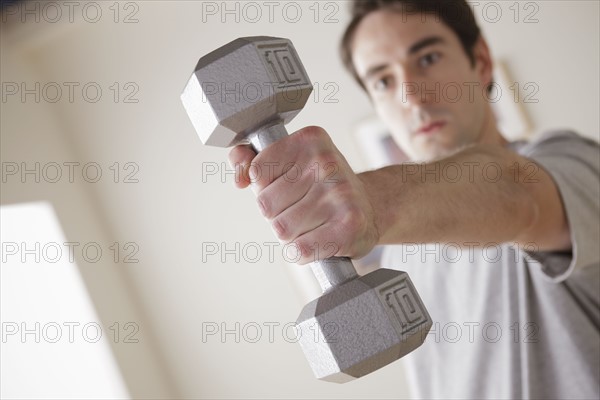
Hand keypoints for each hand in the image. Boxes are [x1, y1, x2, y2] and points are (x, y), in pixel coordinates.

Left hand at [228, 126, 379, 264]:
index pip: (257, 172)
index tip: (285, 187)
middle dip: (276, 214)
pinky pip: (299, 250)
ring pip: (281, 229)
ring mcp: (341, 195)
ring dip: (290, 235)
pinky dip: (302, 252)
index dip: (265, 187)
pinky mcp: (349, 227)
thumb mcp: (288, 163)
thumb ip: (252, 161)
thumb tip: (240, 176)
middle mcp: (327, 163)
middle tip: (300, 208)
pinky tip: (317, 240)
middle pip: (266, 205)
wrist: (370, 207)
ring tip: (311, 224)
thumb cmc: (321, 186)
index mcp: (310, 140)